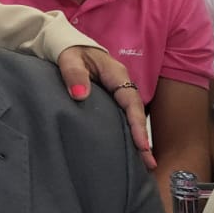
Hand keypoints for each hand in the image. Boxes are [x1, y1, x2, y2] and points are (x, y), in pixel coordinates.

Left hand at [56, 47, 153, 167]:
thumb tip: (80, 95)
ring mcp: (115, 94)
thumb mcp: (69, 58)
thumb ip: (73, 74)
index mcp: (116, 74)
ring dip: (135, 140)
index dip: (137, 124)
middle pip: (135, 114)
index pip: (131, 101)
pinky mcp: (108, 101)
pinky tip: (125, 151)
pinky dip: (124, 134)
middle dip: (142, 139)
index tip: (141, 145)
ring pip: (129, 119)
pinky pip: (119, 119)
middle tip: (148, 164)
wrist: (64, 46)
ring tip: (142, 165)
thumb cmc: (68, 51)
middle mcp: (120, 86)